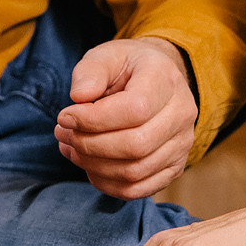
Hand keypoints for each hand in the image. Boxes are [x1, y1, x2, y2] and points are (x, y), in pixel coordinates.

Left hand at [54, 36, 196, 198]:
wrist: (155, 80)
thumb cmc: (127, 67)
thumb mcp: (106, 56)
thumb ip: (90, 71)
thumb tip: (79, 97)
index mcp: (166, 80)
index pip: (135, 109)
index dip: (93, 119)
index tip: (64, 116)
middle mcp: (182, 114)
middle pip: (136, 145)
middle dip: (89, 144)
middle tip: (63, 134)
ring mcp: (182, 144)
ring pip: (135, 171)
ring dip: (93, 165)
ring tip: (70, 148)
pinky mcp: (174, 168)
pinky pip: (139, 189)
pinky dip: (107, 184)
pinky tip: (88, 166)